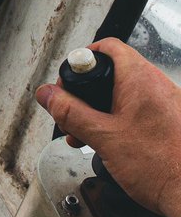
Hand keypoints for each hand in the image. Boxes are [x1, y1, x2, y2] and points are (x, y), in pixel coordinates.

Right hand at [35, 38, 180, 216]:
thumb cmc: (162, 168)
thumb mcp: (103, 137)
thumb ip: (70, 112)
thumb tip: (48, 94)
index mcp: (140, 80)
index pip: (107, 48)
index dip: (83, 61)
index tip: (68, 81)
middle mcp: (158, 86)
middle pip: (113, 72)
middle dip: (86, 94)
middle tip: (73, 114)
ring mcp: (169, 103)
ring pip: (125, 94)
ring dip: (101, 110)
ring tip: (89, 134)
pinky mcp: (173, 121)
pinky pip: (140, 110)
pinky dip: (120, 120)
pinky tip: (111, 143)